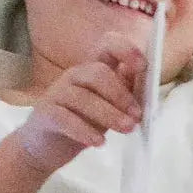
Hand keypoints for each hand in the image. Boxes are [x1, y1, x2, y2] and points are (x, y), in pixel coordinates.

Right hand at [15, 33, 146, 173]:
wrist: (45, 147)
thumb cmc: (81, 124)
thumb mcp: (108, 107)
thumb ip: (125, 94)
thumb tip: (148, 84)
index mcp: (93, 70)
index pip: (107, 45)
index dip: (126, 50)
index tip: (142, 66)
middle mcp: (74, 76)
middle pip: (98, 73)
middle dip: (121, 94)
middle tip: (136, 116)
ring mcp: (57, 93)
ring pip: (83, 97)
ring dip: (109, 114)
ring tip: (126, 130)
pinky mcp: (45, 114)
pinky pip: (65, 118)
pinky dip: (85, 131)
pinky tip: (99, 143)